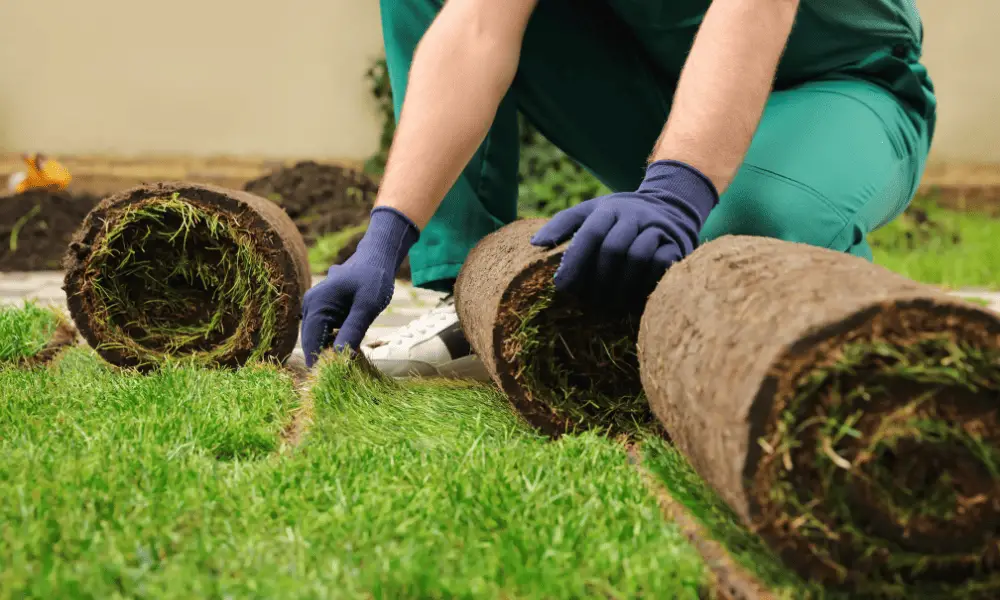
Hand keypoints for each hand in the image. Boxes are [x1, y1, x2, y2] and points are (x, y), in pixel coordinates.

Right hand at [300, 206, 418, 366]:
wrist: (377, 258)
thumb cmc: (374, 278)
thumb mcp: (367, 306)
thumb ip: (353, 330)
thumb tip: (338, 357)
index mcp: (316, 304)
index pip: (311, 343)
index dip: (319, 365)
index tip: (331, 384)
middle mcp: (310, 307)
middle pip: (313, 343)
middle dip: (327, 361)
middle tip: (344, 380)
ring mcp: (315, 309)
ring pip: (320, 340)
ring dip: (332, 354)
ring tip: (349, 370)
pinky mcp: (324, 312)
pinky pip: (326, 334)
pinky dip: (336, 344)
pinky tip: (351, 353)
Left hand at [530, 160, 717, 307]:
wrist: (671, 205)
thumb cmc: (620, 216)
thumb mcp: (591, 211)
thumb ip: (563, 224)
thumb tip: (535, 244)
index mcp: (609, 208)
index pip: (590, 233)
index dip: (575, 261)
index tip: (562, 287)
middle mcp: (634, 215)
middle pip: (613, 248)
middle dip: (598, 278)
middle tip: (590, 301)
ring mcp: (657, 229)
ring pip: (637, 257)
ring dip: (621, 284)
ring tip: (611, 302)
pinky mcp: (676, 245)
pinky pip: (660, 265)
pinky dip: (645, 282)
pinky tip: (635, 295)